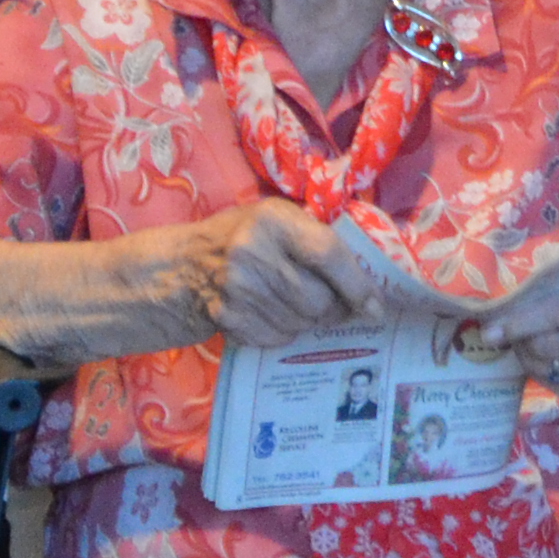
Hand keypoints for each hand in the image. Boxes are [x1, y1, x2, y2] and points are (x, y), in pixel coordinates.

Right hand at [186, 204, 401, 351]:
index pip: (328, 255)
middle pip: (319, 300)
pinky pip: (279, 338)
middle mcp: (253, 253)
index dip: (358, 285)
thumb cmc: (242, 237)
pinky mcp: (229, 320)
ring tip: (300, 305)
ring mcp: (238, 291)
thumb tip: (369, 277)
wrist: (182, 266)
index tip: (376, 306)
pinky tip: (273, 314)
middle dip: (337, 309)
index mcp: (272, 220)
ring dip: (311, 321)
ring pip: (302, 323)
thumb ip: (315, 237)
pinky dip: (286, 331)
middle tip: (339, 307)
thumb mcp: (275, 219)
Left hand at [461, 233, 558, 398]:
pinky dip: (544, 371)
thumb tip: (513, 289)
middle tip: (507, 326)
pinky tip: (546, 355)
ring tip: (526, 338)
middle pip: (546, 347)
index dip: (522, 322)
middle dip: (518, 337)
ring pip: (547, 369)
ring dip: (527, 355)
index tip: (491, 330)